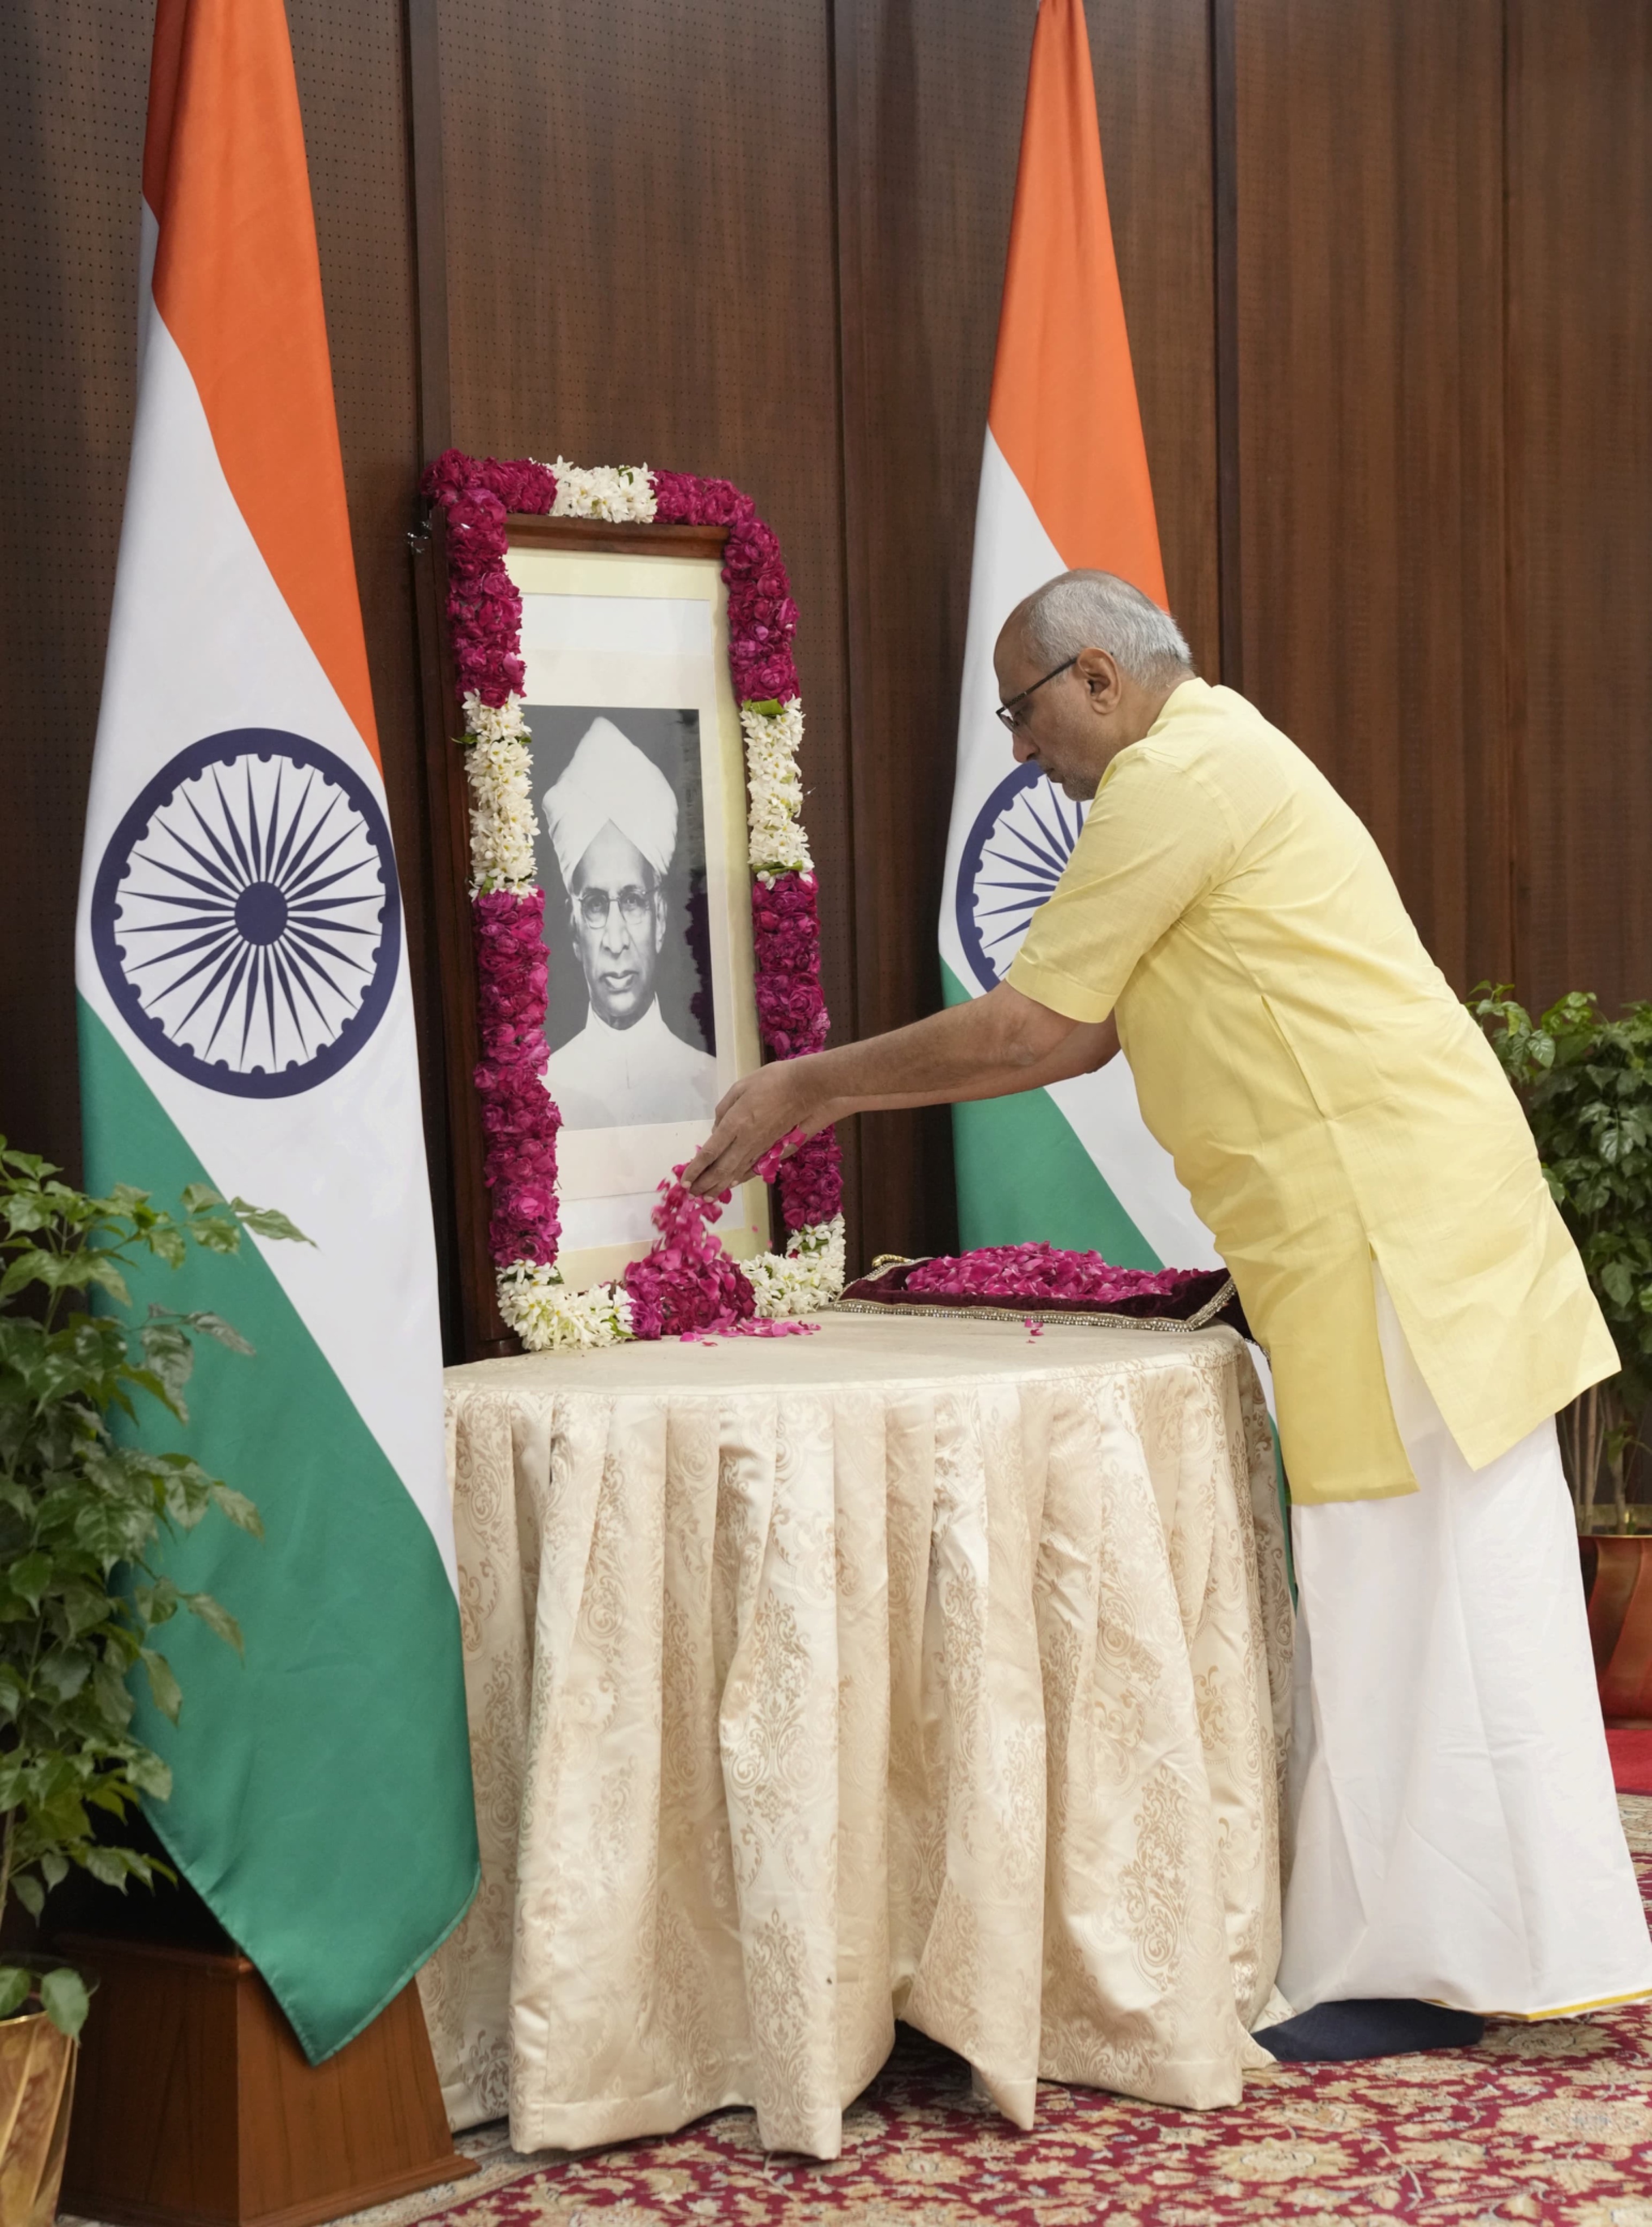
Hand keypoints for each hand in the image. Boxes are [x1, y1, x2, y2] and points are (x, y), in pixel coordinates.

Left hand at [684, 1062, 823, 1195]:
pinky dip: (740, 1178)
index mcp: (735, 1123)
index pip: (710, 1152)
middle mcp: (746, 1140)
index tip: (684, 1180)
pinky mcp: (773, 1149)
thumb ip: (724, 1109)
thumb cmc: (772, 1080)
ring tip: (706, 1197)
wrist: (807, 1087)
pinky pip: (753, 1168)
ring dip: (720, 1186)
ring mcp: (761, 1147)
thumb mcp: (740, 1087)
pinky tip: (733, 1184)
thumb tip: (716, 1130)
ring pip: (737, 1172)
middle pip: (721, 1168)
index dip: (695, 1168)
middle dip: (704, 1184)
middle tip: (692, 1195)